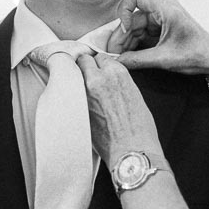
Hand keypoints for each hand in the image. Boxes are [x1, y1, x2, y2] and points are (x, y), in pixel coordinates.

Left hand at [75, 52, 164, 167]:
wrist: (131, 150)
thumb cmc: (139, 128)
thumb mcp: (134, 95)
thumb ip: (118, 82)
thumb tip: (107, 81)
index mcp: (117, 73)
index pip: (100, 57)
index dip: (99, 65)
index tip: (98, 71)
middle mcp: (98, 78)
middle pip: (83, 61)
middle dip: (85, 67)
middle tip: (87, 78)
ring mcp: (84, 93)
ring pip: (73, 75)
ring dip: (77, 80)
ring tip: (82, 91)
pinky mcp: (75, 108)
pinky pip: (69, 94)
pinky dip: (72, 96)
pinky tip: (79, 105)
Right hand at [108, 0, 208, 76]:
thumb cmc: (197, 53)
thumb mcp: (165, 59)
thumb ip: (138, 60)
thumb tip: (117, 62)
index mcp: (166, 8)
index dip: (123, 11)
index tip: (123, 30)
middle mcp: (162, 9)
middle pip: (133, 16)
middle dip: (121, 35)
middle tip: (111, 53)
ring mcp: (162, 17)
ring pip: (136, 25)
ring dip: (126, 41)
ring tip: (118, 57)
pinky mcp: (161, 27)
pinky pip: (143, 32)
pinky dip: (135, 43)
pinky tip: (128, 55)